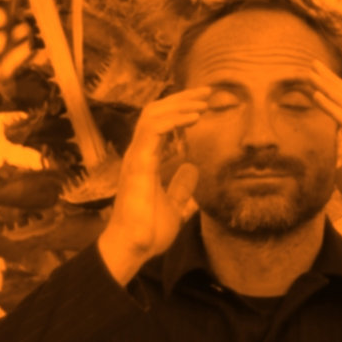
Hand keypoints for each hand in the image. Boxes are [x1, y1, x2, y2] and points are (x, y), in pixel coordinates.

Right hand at [97, 87, 209, 283]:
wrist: (133, 249)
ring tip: (204, 103)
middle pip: (156, 111)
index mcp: (146, 160)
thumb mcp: (174, 206)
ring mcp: (136, 157)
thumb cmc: (148, 231)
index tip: (205, 103)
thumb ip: (180, 187)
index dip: (181, 109)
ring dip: (180, 105)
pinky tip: (193, 118)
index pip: (161, 122)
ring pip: (153, 115)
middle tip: (208, 93)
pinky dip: (173, 120)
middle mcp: (139, 153)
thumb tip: (192, 169)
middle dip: (182, 99)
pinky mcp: (138, 164)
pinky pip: (153, 130)